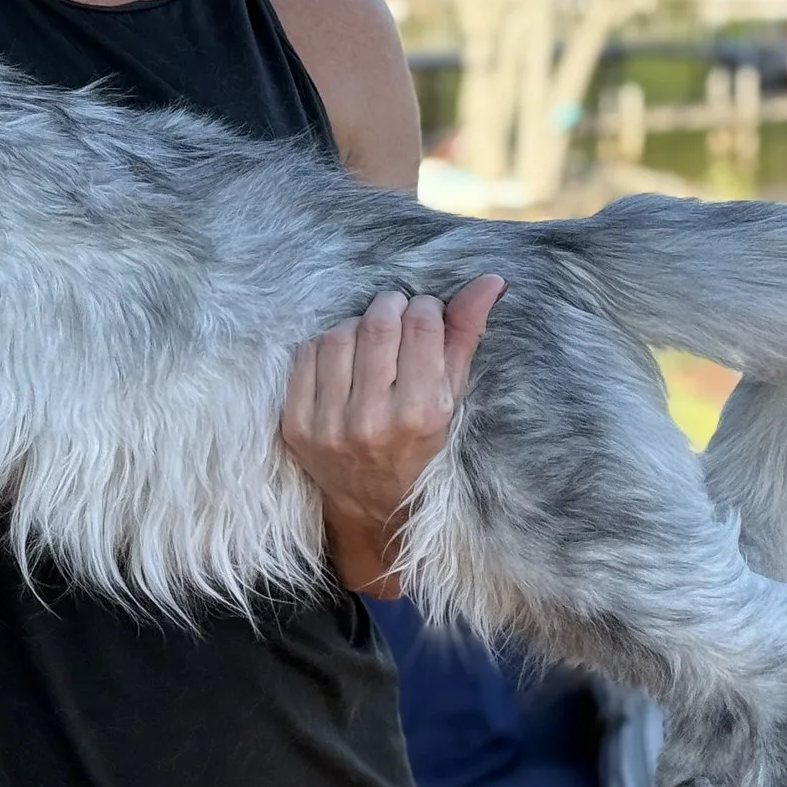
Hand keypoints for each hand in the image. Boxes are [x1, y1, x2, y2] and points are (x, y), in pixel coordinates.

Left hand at [281, 275, 505, 593]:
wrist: (371, 506)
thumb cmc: (420, 445)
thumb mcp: (451, 398)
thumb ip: (466, 336)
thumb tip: (491, 280)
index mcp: (421, 415)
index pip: (421, 326)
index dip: (425, 307)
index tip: (425, 312)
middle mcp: (373, 422)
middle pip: (378, 324)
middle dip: (391, 307)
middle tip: (397, 313)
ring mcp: (328, 426)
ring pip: (339, 334)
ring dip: (356, 325)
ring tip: (369, 340)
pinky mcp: (295, 426)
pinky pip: (306, 355)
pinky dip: (325, 346)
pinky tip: (342, 360)